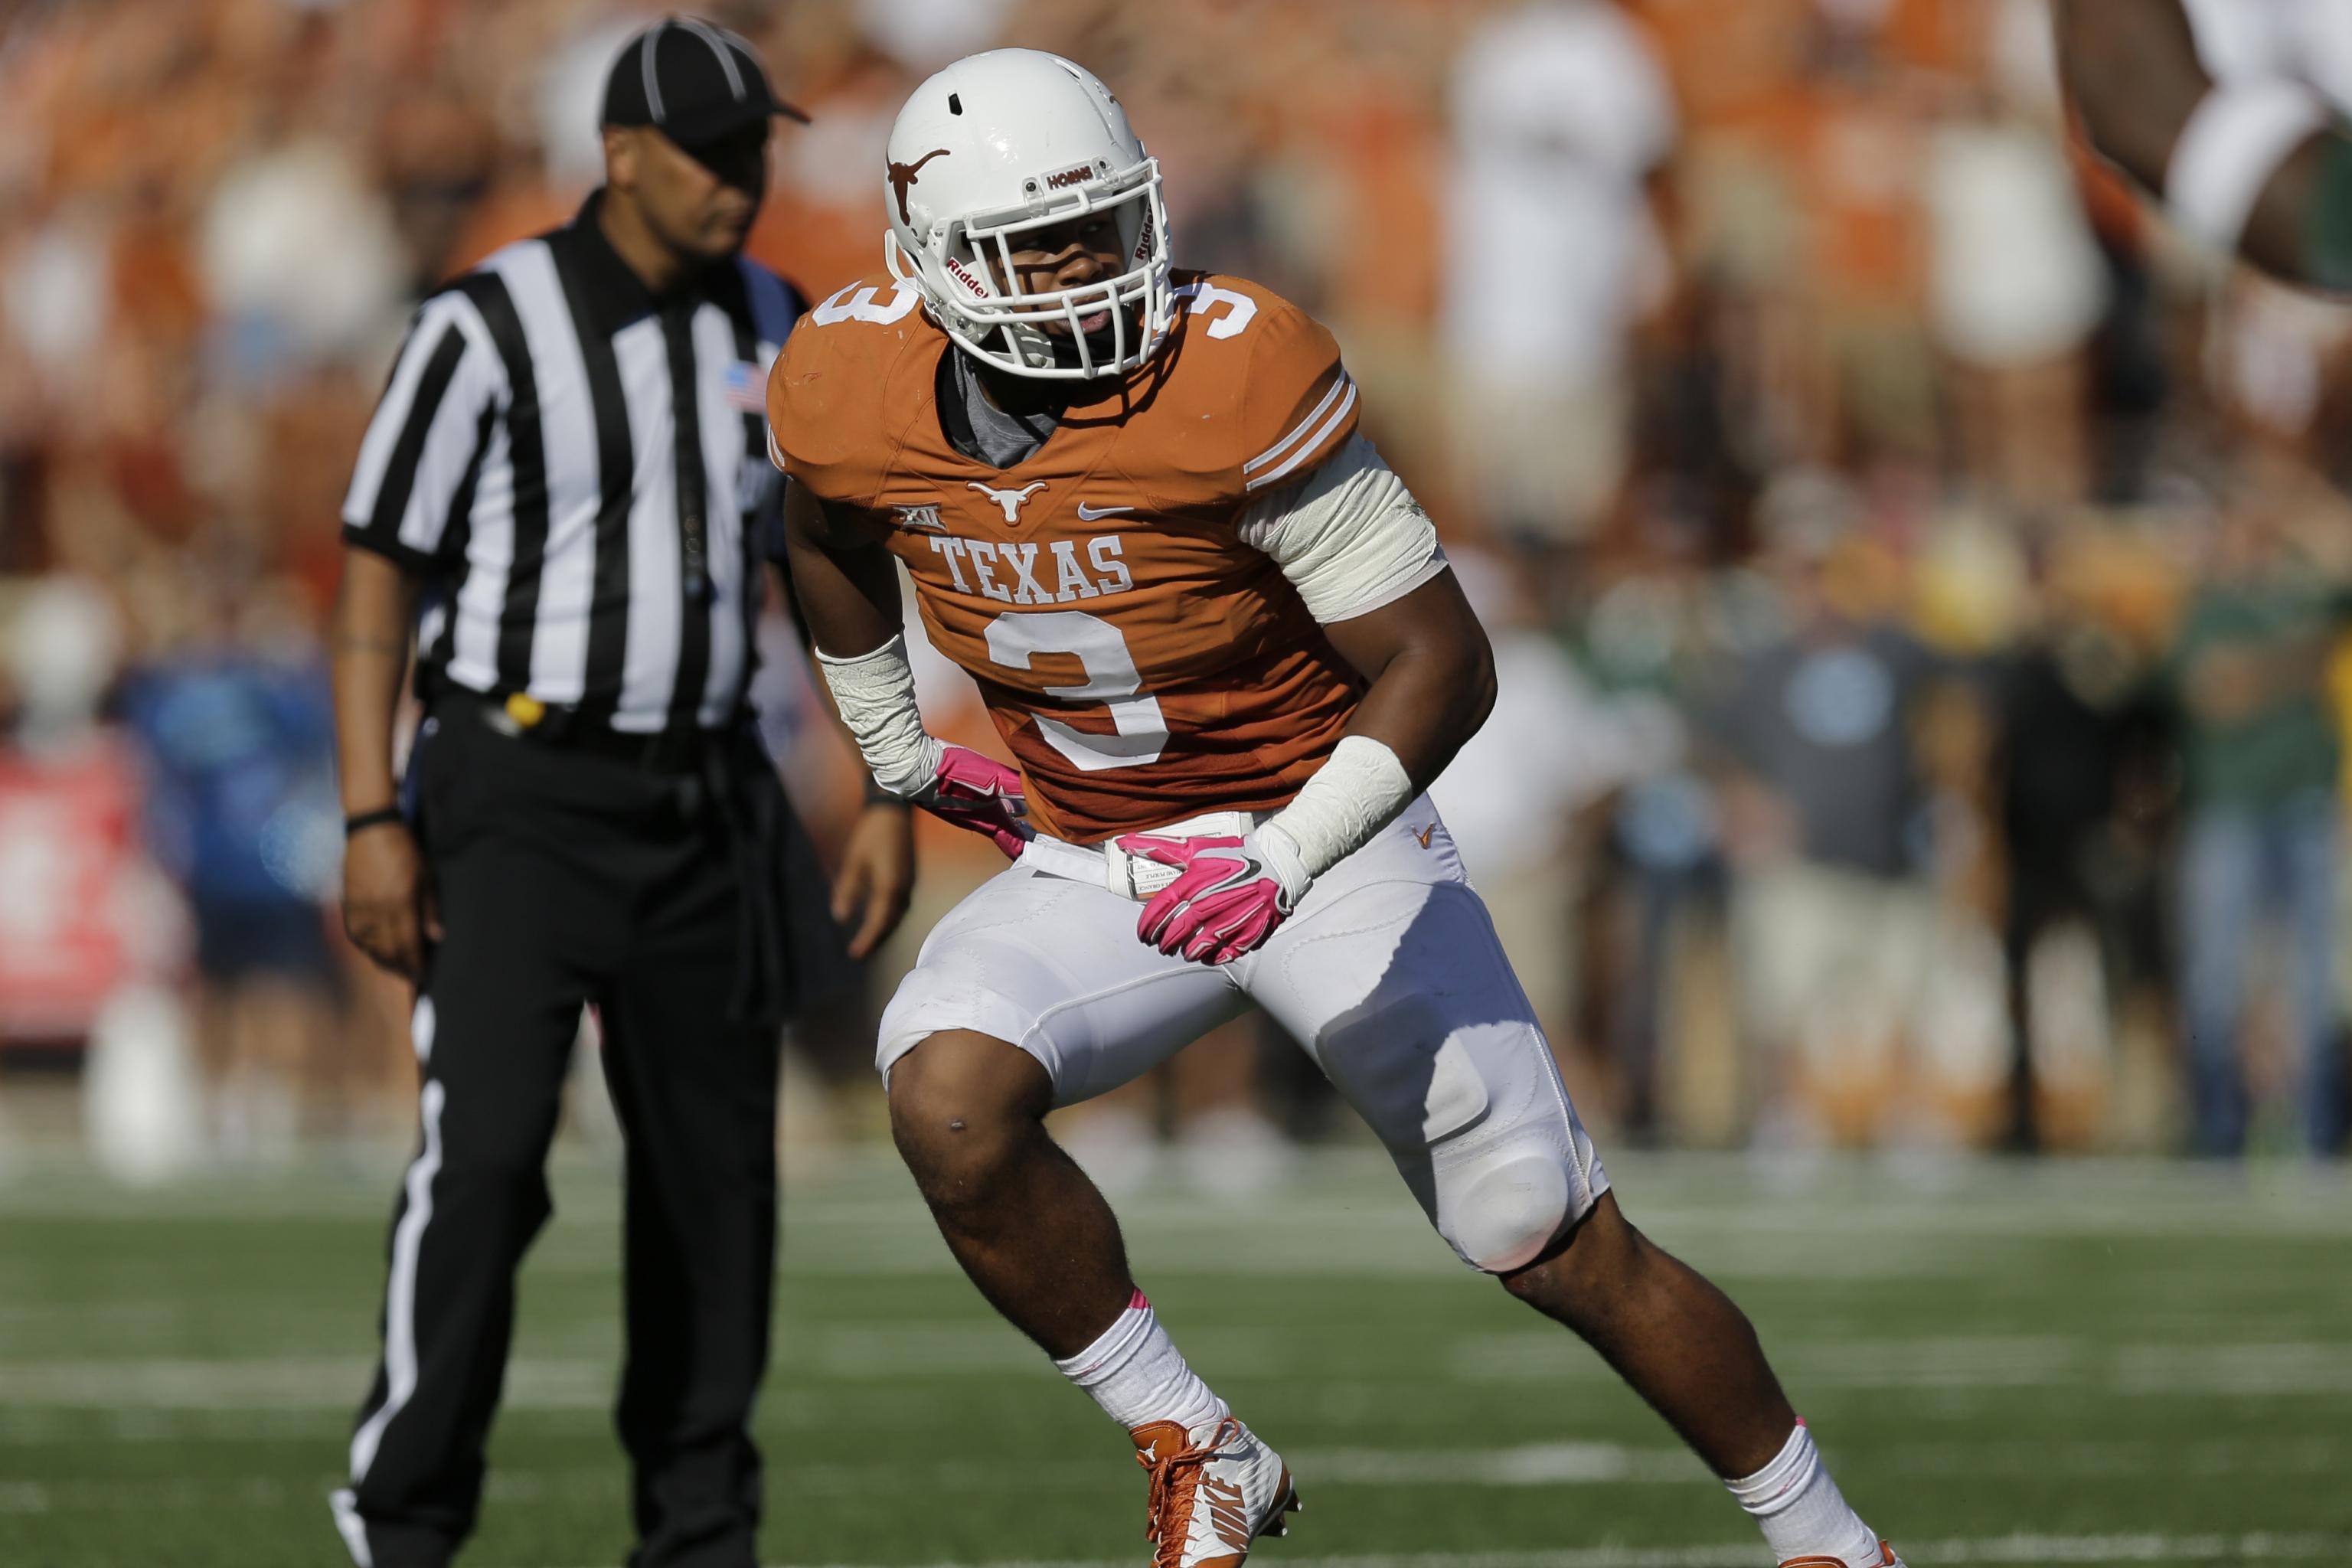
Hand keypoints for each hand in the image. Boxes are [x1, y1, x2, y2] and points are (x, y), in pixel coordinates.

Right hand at [342, 818, 438, 980]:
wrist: (371, 829)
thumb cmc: (405, 851)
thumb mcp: (426, 877)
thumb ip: (430, 909)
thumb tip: (436, 937)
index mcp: (399, 903)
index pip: (407, 944)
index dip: (415, 964)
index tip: (423, 976)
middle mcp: (377, 910)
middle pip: (388, 950)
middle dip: (400, 967)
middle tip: (411, 977)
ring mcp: (360, 908)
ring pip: (370, 946)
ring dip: (384, 961)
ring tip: (397, 967)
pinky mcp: (348, 903)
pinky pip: (356, 935)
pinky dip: (367, 948)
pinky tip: (376, 951)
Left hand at [831, 802, 915, 959]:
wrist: (893, 811)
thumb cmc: (869, 834)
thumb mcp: (853, 862)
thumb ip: (848, 891)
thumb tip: (839, 917)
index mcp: (889, 886)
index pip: (878, 922)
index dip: (867, 940)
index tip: (854, 954)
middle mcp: (903, 889)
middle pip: (891, 922)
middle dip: (876, 939)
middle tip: (860, 952)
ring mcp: (909, 883)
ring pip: (898, 915)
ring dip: (884, 929)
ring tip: (869, 939)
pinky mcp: (909, 877)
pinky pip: (901, 905)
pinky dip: (890, 916)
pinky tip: (880, 917)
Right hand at [906, 745, 1030, 858]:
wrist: (915, 769)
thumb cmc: (953, 775)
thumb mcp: (991, 778)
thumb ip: (1015, 786)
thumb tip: (1038, 795)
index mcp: (989, 820)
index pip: (1013, 842)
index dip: (1028, 847)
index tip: (1044, 852)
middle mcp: (977, 820)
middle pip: (1005, 830)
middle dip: (1022, 832)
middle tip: (1038, 833)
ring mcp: (963, 811)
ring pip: (993, 817)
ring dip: (1010, 816)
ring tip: (1023, 814)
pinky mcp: (953, 799)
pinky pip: (980, 806)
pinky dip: (994, 804)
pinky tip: (996, 795)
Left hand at [1114, 829, 1310, 964]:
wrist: (1276, 862)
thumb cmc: (1232, 855)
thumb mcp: (1195, 849)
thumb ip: (1158, 848)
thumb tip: (1123, 842)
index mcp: (1195, 882)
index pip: (1160, 910)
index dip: (1147, 926)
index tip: (1143, 934)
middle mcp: (1210, 903)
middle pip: (1176, 933)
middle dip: (1164, 943)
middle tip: (1160, 946)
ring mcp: (1231, 920)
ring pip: (1199, 948)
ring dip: (1187, 952)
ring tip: (1183, 951)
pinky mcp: (1250, 931)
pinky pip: (1225, 954)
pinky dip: (1213, 958)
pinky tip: (1207, 955)